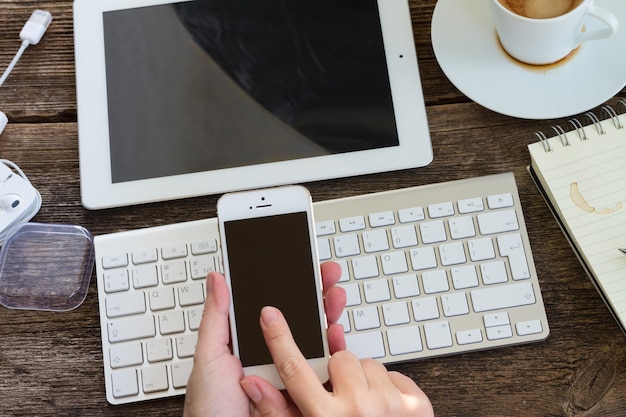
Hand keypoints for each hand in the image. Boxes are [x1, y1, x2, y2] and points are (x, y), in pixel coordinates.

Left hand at [183, 261, 345, 416]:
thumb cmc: (209, 410)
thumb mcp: (209, 358)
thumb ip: (217, 318)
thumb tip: (217, 279)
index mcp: (249, 346)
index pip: (274, 309)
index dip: (290, 287)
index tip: (303, 268)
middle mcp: (272, 360)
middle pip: (301, 322)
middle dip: (317, 296)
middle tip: (327, 277)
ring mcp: (290, 379)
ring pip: (317, 345)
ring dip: (328, 320)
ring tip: (333, 300)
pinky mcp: (304, 397)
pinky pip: (324, 374)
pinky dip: (336, 355)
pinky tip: (335, 338)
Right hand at [240, 307, 433, 416]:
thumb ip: (278, 412)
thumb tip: (253, 384)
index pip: (294, 370)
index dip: (279, 338)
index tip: (270, 315)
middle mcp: (358, 410)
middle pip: (339, 359)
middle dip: (338, 374)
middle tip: (339, 397)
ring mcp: (391, 406)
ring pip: (369, 364)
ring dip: (364, 381)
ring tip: (362, 407)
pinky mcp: (416, 404)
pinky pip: (394, 373)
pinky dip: (388, 387)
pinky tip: (382, 408)